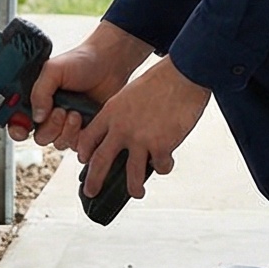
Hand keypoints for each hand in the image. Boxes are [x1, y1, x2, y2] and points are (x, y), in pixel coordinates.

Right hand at [21, 21, 152, 149]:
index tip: (23, 129)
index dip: (17, 129)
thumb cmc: (80, 61)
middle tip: (60, 111)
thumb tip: (37, 117)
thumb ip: (40, 92)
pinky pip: (75, 144)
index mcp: (36, 99)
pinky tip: (83, 117)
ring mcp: (66, 123)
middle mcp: (49, 114)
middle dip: (49, 127)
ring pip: (57, 142)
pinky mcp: (83, 130)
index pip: (18, 122)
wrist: (109, 63)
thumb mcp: (53, 70)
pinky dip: (78, 134)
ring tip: (74, 112)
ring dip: (64, 130)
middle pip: (39, 136)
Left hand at [73, 57, 209, 200]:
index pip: (88, 138)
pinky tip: (167, 162)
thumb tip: (126, 130)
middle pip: (100, 162)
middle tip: (91, 191)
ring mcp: (141, 139)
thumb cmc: (161, 79)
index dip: (84, 152)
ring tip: (136, 193)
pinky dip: (164, 166)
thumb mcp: (131, 93)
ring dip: (134, 187)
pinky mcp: (161, 145)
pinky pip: (160, 166)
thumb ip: (123, 113)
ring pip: (131, 174)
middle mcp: (121, 128)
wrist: (183, 74)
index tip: (85, 161)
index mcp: (111, 113)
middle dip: (94, 181)